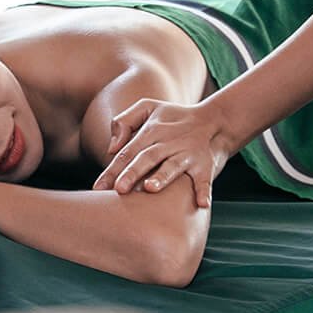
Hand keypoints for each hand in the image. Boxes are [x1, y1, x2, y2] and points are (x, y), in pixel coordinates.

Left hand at [94, 98, 238, 208]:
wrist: (213, 120)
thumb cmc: (173, 118)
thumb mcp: (148, 107)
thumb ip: (125, 121)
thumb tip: (111, 147)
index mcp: (151, 131)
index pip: (128, 151)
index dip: (113, 169)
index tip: (99, 187)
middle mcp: (168, 142)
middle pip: (147, 158)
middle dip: (132, 173)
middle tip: (119, 189)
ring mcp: (187, 154)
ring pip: (173, 166)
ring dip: (163, 177)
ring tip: (150, 189)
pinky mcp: (205, 165)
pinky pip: (205, 179)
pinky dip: (204, 191)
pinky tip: (202, 204)